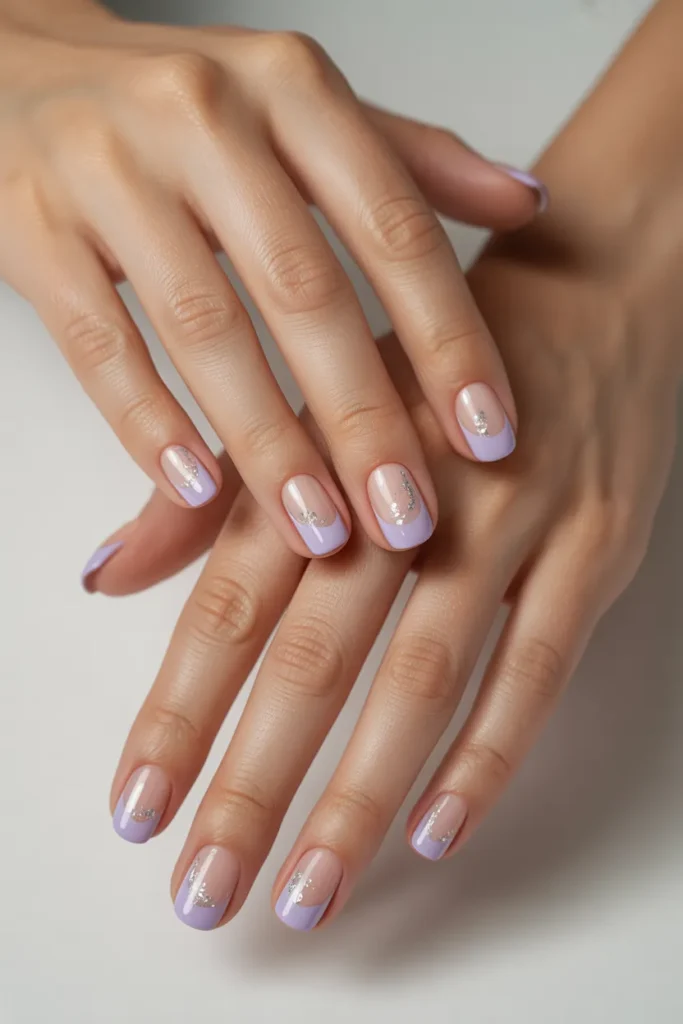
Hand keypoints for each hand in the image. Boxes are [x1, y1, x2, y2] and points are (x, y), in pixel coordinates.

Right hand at [0, 3, 542, 556]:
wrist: (15, 67)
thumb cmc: (180, 106)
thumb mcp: (300, 108)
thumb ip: (409, 160)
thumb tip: (527, 202)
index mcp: (291, 87)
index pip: (393, 227)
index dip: (449, 338)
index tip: (491, 435)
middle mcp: (204, 116)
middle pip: (304, 292)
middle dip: (364, 420)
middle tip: (408, 518)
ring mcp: (108, 168)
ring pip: (204, 327)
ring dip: (267, 443)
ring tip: (319, 531)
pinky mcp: (31, 226)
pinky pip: (99, 341)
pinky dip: (148, 422)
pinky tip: (197, 491)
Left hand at [97, 210, 679, 928]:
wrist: (591, 286)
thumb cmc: (432, 362)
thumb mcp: (312, 403)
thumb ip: (209, 493)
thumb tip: (108, 575)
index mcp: (324, 452)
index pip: (230, 604)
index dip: (178, 713)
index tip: (138, 808)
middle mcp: (407, 489)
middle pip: (316, 656)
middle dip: (255, 783)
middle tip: (207, 890)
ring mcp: (509, 520)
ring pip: (425, 677)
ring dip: (362, 794)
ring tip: (308, 889)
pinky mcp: (593, 546)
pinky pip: (538, 667)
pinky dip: (488, 755)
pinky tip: (435, 829)